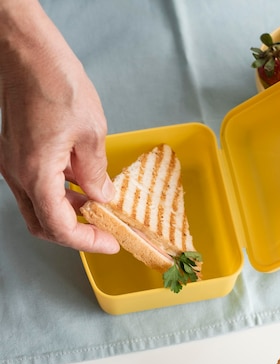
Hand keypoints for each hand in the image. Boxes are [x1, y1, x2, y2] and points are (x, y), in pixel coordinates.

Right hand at [0, 1, 118, 251]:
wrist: (25, 49)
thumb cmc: (54, 80)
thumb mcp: (91, 132)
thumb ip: (95, 173)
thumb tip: (101, 196)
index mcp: (36, 173)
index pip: (60, 227)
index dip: (87, 241)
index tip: (111, 242)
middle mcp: (18, 174)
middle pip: (43, 224)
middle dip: (74, 234)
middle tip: (103, 232)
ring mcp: (13, 163)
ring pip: (38, 206)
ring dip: (67, 213)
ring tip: (98, 209)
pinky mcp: (16, 152)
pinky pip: (36, 185)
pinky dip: (59, 194)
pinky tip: (83, 185)